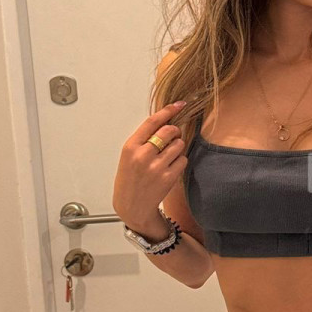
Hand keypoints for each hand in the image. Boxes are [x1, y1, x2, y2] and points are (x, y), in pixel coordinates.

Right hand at [112, 100, 187, 231]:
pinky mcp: (168, 178)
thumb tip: (165, 121)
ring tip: (167, 157)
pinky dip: (180, 161)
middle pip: (169, 131)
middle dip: (174, 132)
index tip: (179, 104)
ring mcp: (156, 167)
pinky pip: (183, 159)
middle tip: (171, 137)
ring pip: (179, 144)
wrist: (132, 206)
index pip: (152, 122)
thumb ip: (144, 139)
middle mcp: (143, 155)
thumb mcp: (129, 155)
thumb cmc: (130, 179)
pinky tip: (170, 168)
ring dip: (177, 147)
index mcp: (130, 147)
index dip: (168, 110)